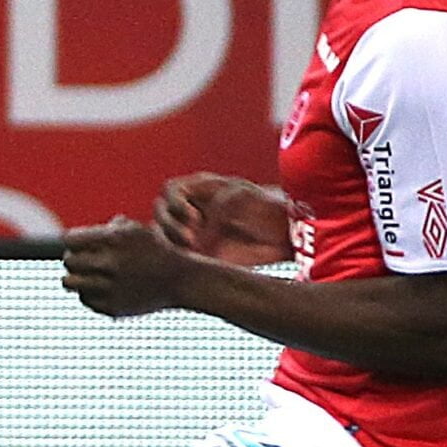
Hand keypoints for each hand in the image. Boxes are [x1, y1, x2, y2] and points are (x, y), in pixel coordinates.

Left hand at [62, 215, 200, 318]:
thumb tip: (78, 237)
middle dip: (73, 259)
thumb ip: (107, 229)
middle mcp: (111, 263)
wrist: (181, 279)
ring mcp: (111, 287)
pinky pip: (85, 299)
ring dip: (75, 278)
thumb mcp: (136, 231)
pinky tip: (101, 289)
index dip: (73, 243)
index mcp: (114, 240)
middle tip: (82, 261)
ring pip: (69, 282)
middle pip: (68, 261)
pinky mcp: (113, 307)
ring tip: (85, 276)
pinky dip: (89, 294)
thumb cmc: (156, 250)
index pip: (70, 240)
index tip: (79, 246)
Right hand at [154, 172, 291, 264]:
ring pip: (163, 232)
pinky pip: (175, 251)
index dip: (175, 203)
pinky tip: (192, 258)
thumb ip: (216, 206)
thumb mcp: (241, 197)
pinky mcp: (198, 251)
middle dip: (169, 224)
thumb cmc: (266, 208)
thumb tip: (199, 228)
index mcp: (201, 188)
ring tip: (191, 248)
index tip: (194, 217)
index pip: (170, 190)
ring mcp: (193, 230)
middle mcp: (192, 208)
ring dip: (170, 240)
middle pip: (160, 211)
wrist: (286, 235)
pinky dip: (176, 255)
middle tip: (189, 237)